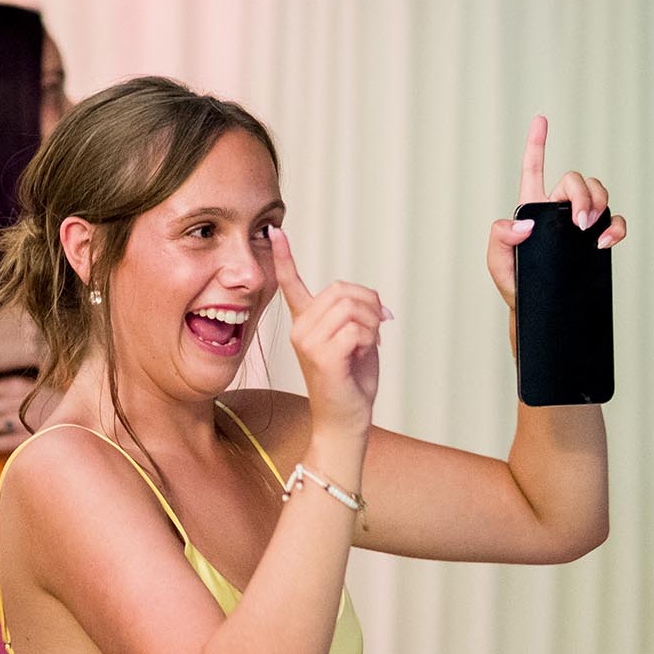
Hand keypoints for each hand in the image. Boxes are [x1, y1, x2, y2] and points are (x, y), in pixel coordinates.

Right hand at [271, 226, 385, 432]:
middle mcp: (300, 330)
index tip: (275, 232)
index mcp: (305, 323)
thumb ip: (358, 315)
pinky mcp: (322, 357)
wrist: (344, 421)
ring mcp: (308, 343)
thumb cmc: (351, 383)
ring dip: (372, 324)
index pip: (291, 285)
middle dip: (370, 304)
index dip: (284, 258)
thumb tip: (373, 304)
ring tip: (369, 344)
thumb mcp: (357, 340)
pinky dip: (370, 340)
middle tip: (378, 327)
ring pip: (351, 309)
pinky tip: (363, 355)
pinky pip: (356, 329)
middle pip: (341, 290)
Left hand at [488, 115, 627, 308]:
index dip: (537, 143)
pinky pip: (614, 220)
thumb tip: (524, 223)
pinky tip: (604, 240)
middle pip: (576, 180)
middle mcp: (557, 209)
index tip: (541, 119)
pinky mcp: (595, 238)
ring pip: (599, 193)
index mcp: (532, 206)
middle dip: (583, 195)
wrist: (536, 308)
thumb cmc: (515, 283)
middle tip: (579, 223)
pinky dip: (616, 226)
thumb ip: (500, 237)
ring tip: (589, 230)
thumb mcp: (497, 262)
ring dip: (599, 204)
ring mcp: (579, 222)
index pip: (534, 168)